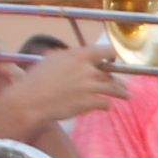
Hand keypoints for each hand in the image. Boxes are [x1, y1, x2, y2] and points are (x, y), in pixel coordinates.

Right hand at [0, 42, 126, 136]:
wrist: (31, 101)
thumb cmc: (35, 80)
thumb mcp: (51, 60)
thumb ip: (67, 56)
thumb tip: (75, 54)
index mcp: (78, 56)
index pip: (105, 50)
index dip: (111, 55)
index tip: (113, 59)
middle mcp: (87, 69)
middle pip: (110, 72)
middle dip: (116, 79)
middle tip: (122, 83)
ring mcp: (90, 86)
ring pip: (114, 88)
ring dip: (121, 92)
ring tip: (126, 95)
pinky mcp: (89, 102)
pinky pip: (105, 103)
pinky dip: (106, 105)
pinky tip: (107, 107)